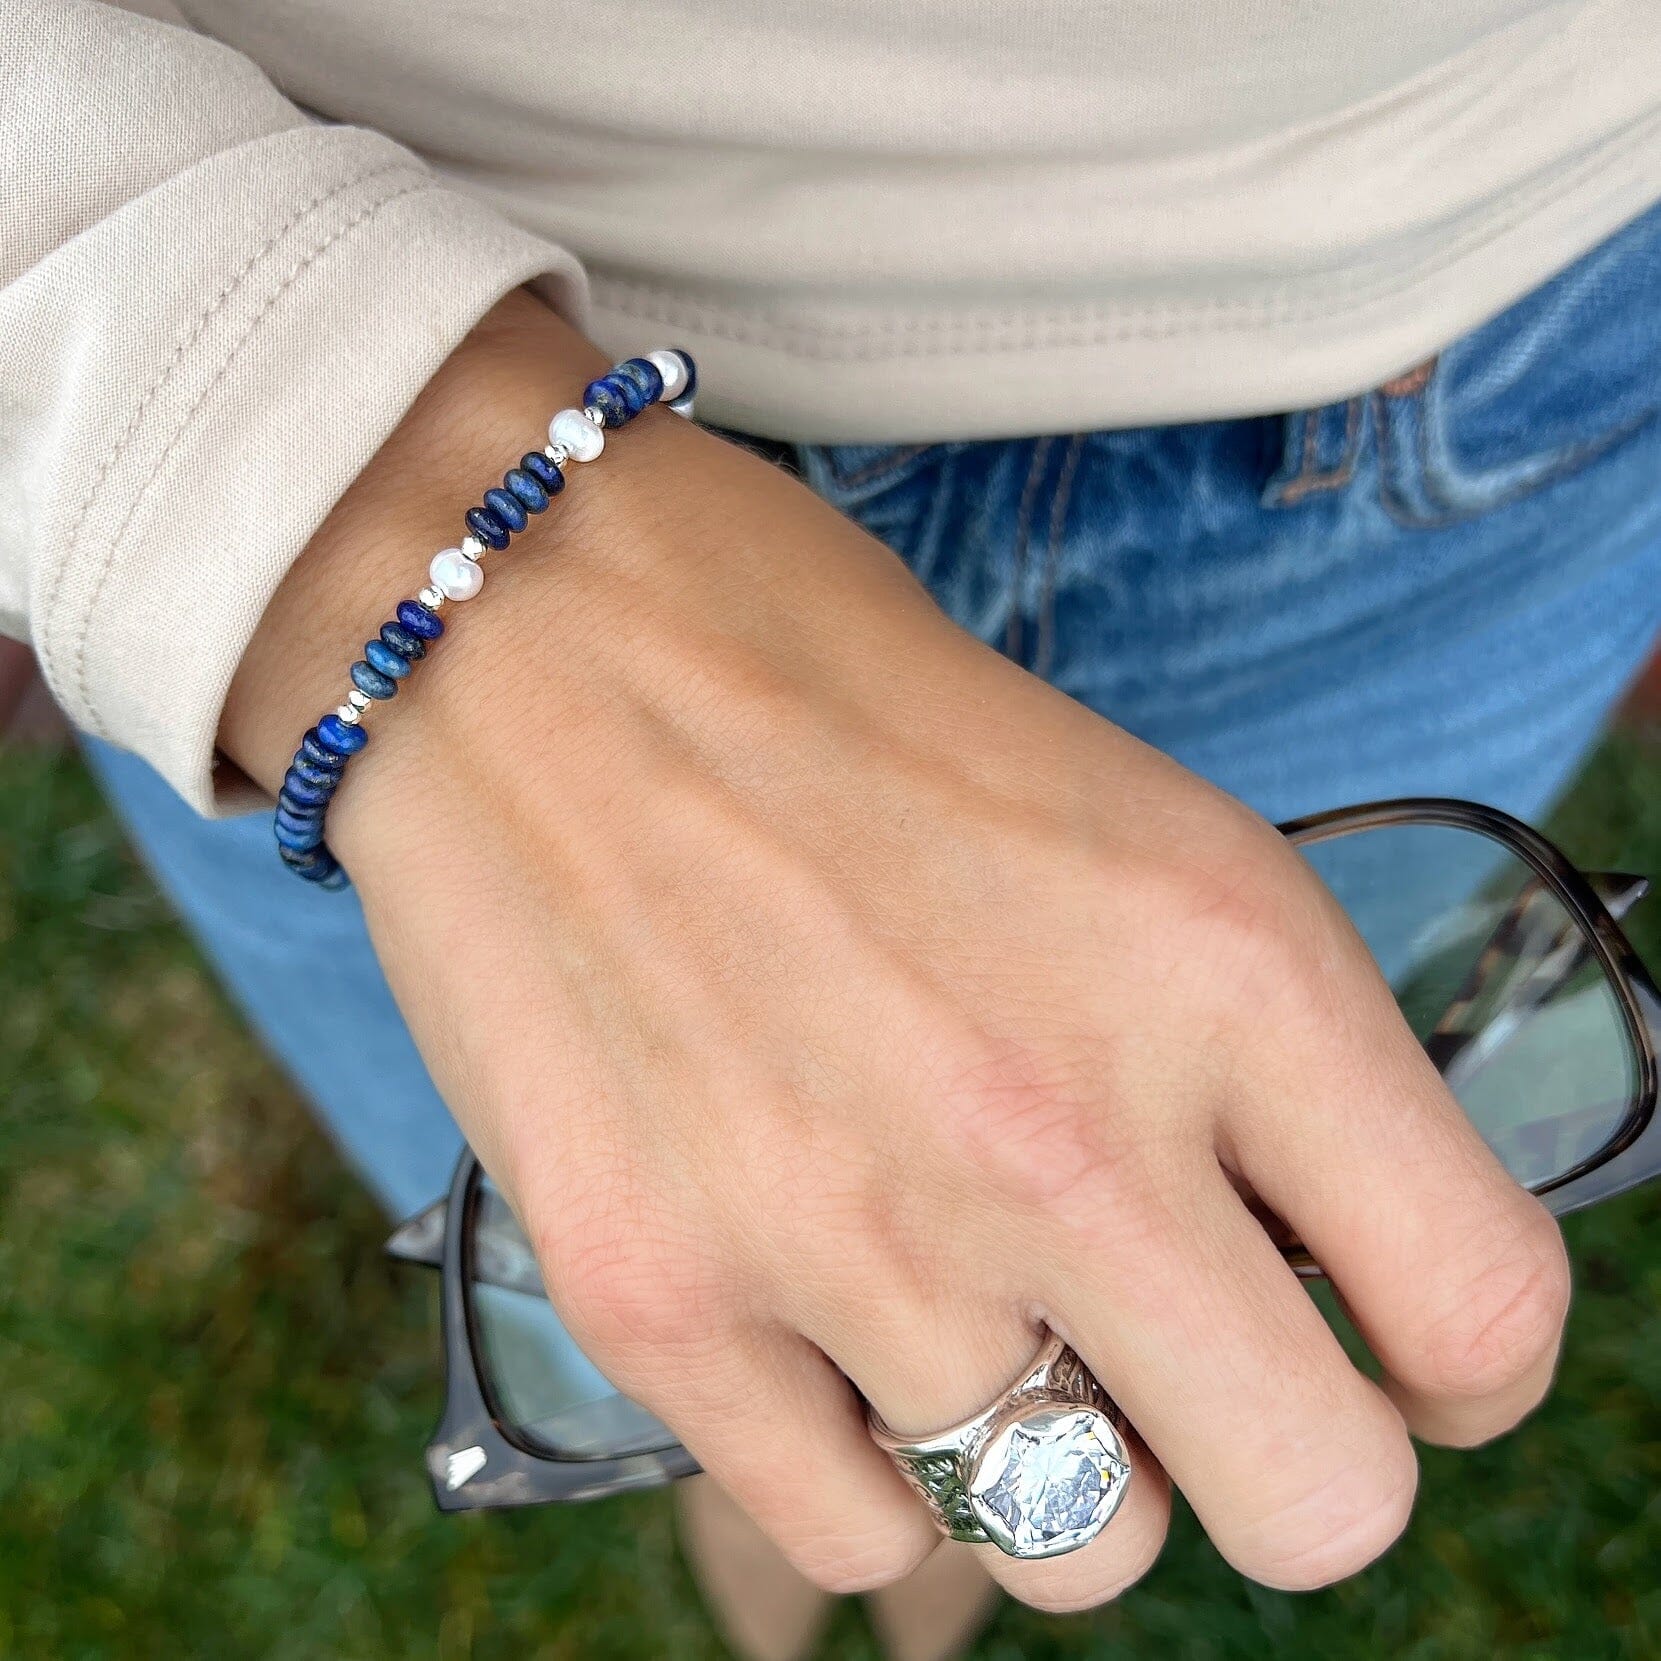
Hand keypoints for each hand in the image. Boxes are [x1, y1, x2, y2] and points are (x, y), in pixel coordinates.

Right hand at [223, 293, 1569, 1610]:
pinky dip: (867, 1460)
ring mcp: (847, 1240)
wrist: (539, 635)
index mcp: (1224, 969)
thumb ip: (1252, 1066)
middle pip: (1318, 1507)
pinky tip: (819, 1311)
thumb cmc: (841, 699)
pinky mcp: (657, 1302)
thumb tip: (1299, 1269)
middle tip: (1177, 1351)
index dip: (1458, 1367)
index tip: (1390, 1350)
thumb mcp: (1134, 830)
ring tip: (949, 1282)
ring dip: (1047, 1441)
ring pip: (1075, 1545)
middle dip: (1274, 1451)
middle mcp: (1059, 1136)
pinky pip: (857, 1537)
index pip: (1479, 1305)